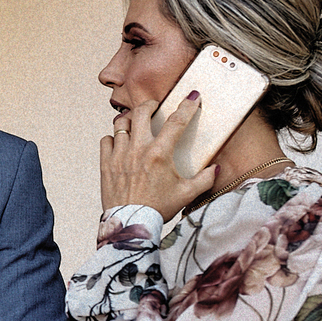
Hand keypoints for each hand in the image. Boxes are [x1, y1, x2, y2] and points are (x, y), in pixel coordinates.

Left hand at [101, 95, 216, 221]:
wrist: (130, 223)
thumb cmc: (157, 208)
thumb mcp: (186, 194)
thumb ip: (204, 179)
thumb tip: (215, 169)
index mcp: (160, 154)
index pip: (176, 122)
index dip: (187, 106)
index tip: (192, 97)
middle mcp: (138, 150)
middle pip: (141, 112)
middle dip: (150, 104)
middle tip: (155, 106)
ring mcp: (119, 155)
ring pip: (120, 124)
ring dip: (130, 120)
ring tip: (136, 123)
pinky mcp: (106, 163)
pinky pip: (106, 140)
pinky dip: (113, 138)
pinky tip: (120, 143)